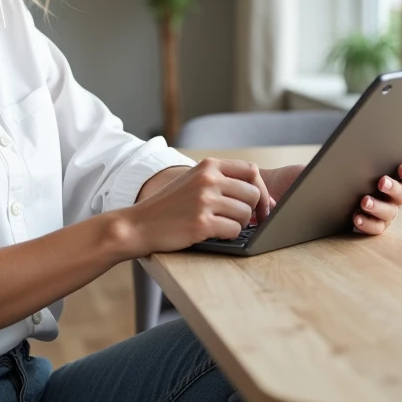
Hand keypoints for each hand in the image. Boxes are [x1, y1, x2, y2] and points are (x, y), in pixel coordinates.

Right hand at [121, 158, 272, 255]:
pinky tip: (216, 234)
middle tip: (246, 221)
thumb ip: (221, 180)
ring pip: (246, 214)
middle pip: (253, 193)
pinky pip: (234, 230)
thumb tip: (260, 194)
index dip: (261, 188)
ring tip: (224, 226)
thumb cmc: (170, 206)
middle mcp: (208, 179)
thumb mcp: (193, 181)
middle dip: (254, 210)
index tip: (261, 204)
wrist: (139, 224)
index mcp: (208, 166)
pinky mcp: (201, 223)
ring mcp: (204, 201)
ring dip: (240, 224)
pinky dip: (230, 236)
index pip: (251, 170)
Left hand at [259, 145, 401, 235]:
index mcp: (389, 172)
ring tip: (363, 201)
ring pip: (391, 212)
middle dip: (396, 187)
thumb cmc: (324, 169)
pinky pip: (374, 229)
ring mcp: (379, 211)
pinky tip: (356, 218)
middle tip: (381, 181)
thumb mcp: (341, 154)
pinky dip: (368, 223)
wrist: (293, 189)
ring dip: (380, 206)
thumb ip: (364, 147)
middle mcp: (389, 193)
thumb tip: (378, 130)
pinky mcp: (365, 225)